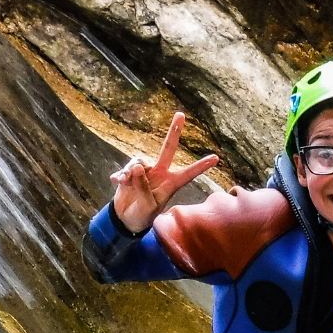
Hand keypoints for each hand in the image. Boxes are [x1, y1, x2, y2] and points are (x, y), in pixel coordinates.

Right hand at [111, 112, 218, 232]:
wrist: (126, 218)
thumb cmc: (143, 215)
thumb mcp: (147, 205)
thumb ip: (143, 186)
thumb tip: (136, 166)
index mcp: (171, 184)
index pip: (188, 174)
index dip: (200, 166)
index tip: (216, 158)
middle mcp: (160, 173)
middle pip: (168, 148)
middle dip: (174, 131)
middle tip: (181, 114)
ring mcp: (146, 171)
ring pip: (139, 161)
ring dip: (130, 172)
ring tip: (126, 184)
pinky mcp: (130, 171)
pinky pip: (126, 167)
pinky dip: (121, 174)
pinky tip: (116, 181)